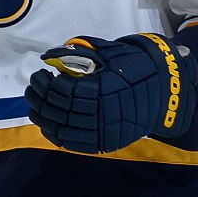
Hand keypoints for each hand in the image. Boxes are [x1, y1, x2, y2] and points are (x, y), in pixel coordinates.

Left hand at [25, 33, 197, 153]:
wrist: (164, 90)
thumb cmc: (135, 66)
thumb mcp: (109, 53)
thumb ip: (80, 53)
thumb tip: (50, 54)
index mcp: (104, 90)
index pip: (65, 92)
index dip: (47, 84)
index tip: (40, 73)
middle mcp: (104, 114)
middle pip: (60, 110)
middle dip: (40, 98)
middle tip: (33, 85)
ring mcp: (105, 131)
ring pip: (63, 130)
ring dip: (43, 117)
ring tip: (36, 103)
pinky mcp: (105, 142)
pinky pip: (74, 144)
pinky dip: (56, 134)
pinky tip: (48, 123)